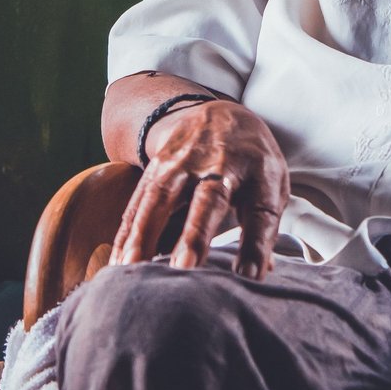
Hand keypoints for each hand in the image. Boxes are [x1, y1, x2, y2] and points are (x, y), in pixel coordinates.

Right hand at [108, 98, 290, 279]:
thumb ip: (264, 229)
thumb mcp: (272, 186)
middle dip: (195, 234)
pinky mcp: (157, 166)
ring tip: (132, 267)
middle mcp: (220, 162)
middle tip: (183, 268)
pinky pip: (140, 200)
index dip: (256, 244)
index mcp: (257, 171)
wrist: (222, 114)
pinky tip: (118, 259)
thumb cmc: (251, 162)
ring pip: (163, 196)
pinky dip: (128, 230)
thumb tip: (255, 272)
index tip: (249, 275)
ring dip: (146, 232)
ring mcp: (184, 160)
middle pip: (208, 199)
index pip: (260, 210)